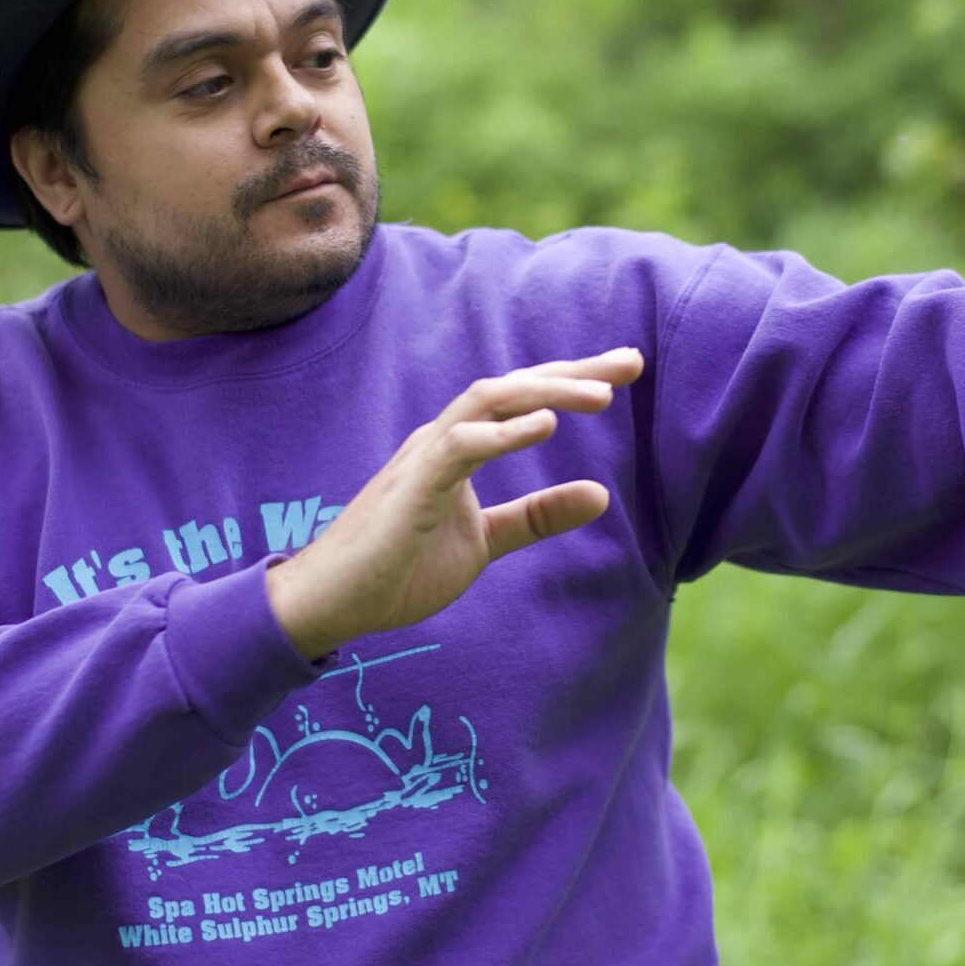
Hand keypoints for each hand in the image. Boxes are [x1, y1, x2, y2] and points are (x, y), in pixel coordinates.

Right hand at [264, 346, 646, 659]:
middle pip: (512, 387)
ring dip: (545, 394)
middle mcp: (443, 439)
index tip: (625, 370)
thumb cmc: (399, 567)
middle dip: (573, 373)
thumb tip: (601, 495)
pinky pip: (460, 446)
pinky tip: (544, 426)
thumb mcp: (485, 541)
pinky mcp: (412, 488)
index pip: (523, 401)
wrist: (332, 602)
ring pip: (488, 402)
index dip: (572, 381)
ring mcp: (425, 459)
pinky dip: (502, 433)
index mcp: (459, 447)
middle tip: (631, 362)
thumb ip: (537, 516)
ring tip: (600, 396)